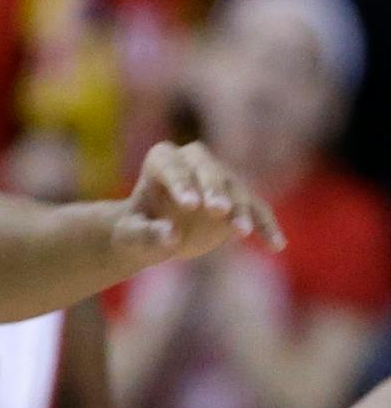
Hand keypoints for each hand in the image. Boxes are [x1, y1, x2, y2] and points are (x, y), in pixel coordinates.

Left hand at [114, 141, 282, 263]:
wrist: (153, 234)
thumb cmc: (135, 230)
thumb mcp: (130, 236)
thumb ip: (145, 234)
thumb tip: (170, 235)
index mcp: (160, 162)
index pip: (170, 164)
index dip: (180, 181)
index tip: (189, 205)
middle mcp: (193, 163)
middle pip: (208, 168)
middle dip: (214, 188)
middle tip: (218, 210)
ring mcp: (219, 179)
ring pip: (235, 188)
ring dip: (240, 209)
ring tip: (241, 231)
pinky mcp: (239, 200)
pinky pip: (257, 209)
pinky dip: (266, 225)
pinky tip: (275, 245)